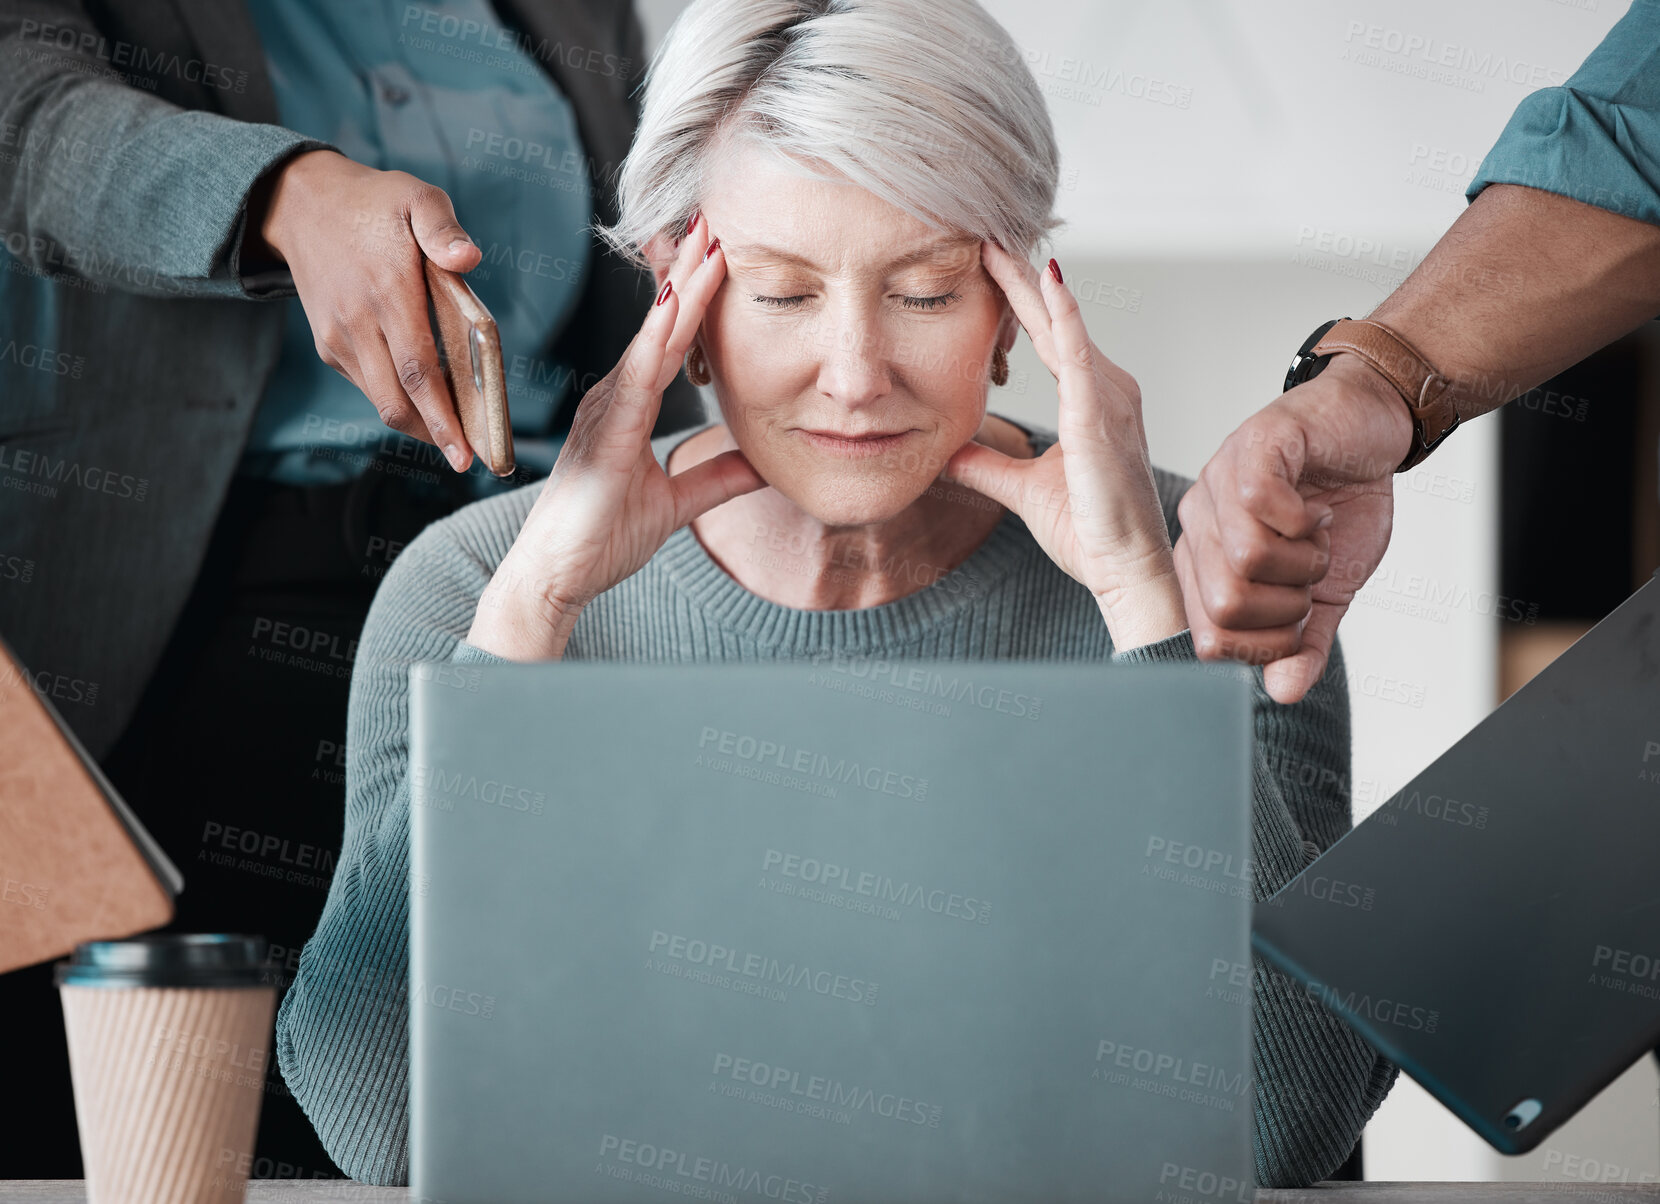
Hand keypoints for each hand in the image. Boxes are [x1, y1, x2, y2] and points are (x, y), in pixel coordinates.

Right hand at [248, 149, 480, 470]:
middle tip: (470, 459)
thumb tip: (468, 259)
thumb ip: (442, 227)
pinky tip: (428, 404)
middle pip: (397, 400)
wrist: (301, 204)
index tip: (467, 451)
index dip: (443, 416)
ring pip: (382, 399)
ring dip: (419, 423)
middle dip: (435, 435)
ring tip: (456, 436)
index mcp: (387, 291)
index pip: (419, 370)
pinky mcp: (330, 345)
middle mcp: (358, 322)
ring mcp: (339, 338)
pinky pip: (370, 385)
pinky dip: (399, 400)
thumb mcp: (414, 197)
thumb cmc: (373, 204)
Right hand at [467, 219, 764, 660]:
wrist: (553, 579)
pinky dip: (656, 343)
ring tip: (707, 244)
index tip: (723, 252)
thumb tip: (763, 464)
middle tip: (717, 219)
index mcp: (629, 407)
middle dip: (689, 272)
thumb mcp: (675, 505)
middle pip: (661, 326)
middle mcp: (613, 398)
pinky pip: (635, 382)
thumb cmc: (600, 539)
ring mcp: (604, 412)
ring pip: (652, 341)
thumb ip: (715, 480)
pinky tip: (675, 310)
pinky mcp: (602, 437)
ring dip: (681, 291)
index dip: (697, 297)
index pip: (673, 342)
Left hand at [941, 243, 1184, 650]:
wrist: (1125, 573)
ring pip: (1064, 327)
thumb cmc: (1092, 534)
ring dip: (1033, 283)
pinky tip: (1046, 284)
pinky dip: (1062, 318)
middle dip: (1022, 276)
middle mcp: (1107, 390)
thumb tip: (947, 450)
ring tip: (1000, 242)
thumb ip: (986, 465)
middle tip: (987, 229)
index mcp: (1091, 402)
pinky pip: (1079, 357)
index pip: (1047, 337)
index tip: (987, 261)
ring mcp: (1110, 400)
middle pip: (1055, 320)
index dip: (1018, 300)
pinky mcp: (1101, 419)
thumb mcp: (1022, 490)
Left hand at [1173, 352, 1412, 702]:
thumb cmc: (1340, 503)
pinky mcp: (1251, 448)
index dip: (1265, 645)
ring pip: (1243, 560)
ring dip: (1302, 562)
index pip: (1208, 639)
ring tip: (1314, 537)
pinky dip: (1304, 522)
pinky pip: (1261, 505)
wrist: (1371, 430)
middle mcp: (1198, 523)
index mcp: (1204, 561)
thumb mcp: (1328, 589)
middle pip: (1223, 605)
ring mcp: (1217, 482)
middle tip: (1311, 574)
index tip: (1300, 615)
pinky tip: (1314, 510)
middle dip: (1286, 606)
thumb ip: (1303, 643)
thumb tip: (1284, 693)